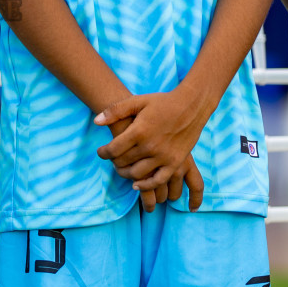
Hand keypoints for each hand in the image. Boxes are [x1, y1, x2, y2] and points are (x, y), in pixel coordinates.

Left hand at [94, 89, 210, 204]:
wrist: (191, 106)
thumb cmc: (162, 102)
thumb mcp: (137, 101)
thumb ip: (115, 111)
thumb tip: (96, 121)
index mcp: (139, 130)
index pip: (113, 149)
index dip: (103, 153)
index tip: (101, 152)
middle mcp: (150, 146)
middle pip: (123, 162)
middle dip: (114, 162)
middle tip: (112, 159)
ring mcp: (163, 156)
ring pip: (137, 174)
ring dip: (126, 174)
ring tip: (122, 169)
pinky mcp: (175, 163)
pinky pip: (157, 181)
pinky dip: (146, 186)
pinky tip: (137, 184)